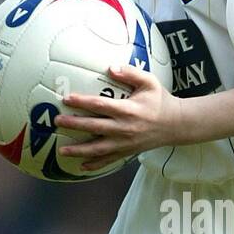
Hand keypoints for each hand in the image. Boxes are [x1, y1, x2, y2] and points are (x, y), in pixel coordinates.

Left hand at [54, 62, 182, 170]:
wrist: (176, 124)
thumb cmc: (160, 101)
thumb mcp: (149, 82)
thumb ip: (130, 73)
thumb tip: (110, 67)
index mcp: (128, 110)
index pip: (100, 105)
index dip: (82, 102)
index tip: (66, 99)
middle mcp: (124, 128)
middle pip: (94, 127)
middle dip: (74, 124)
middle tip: (57, 121)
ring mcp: (125, 143)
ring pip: (98, 149)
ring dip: (79, 150)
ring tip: (62, 150)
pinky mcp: (127, 152)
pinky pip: (109, 160)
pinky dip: (95, 165)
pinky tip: (81, 166)